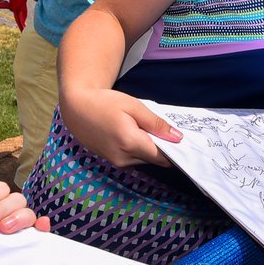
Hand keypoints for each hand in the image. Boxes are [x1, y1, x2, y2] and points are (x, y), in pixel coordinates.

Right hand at [60, 87, 180, 168]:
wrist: (77, 108)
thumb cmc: (105, 103)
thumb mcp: (134, 106)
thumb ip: (156, 124)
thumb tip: (177, 137)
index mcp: (130, 142)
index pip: (162, 157)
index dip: (176, 152)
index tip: (186, 143)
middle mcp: (123, 157)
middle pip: (155, 159)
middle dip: (165, 149)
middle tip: (170, 132)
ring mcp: (116, 162)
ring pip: (145, 159)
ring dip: (152, 149)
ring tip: (150, 130)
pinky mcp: (112, 161)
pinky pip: (134, 159)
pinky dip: (140, 149)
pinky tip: (138, 134)